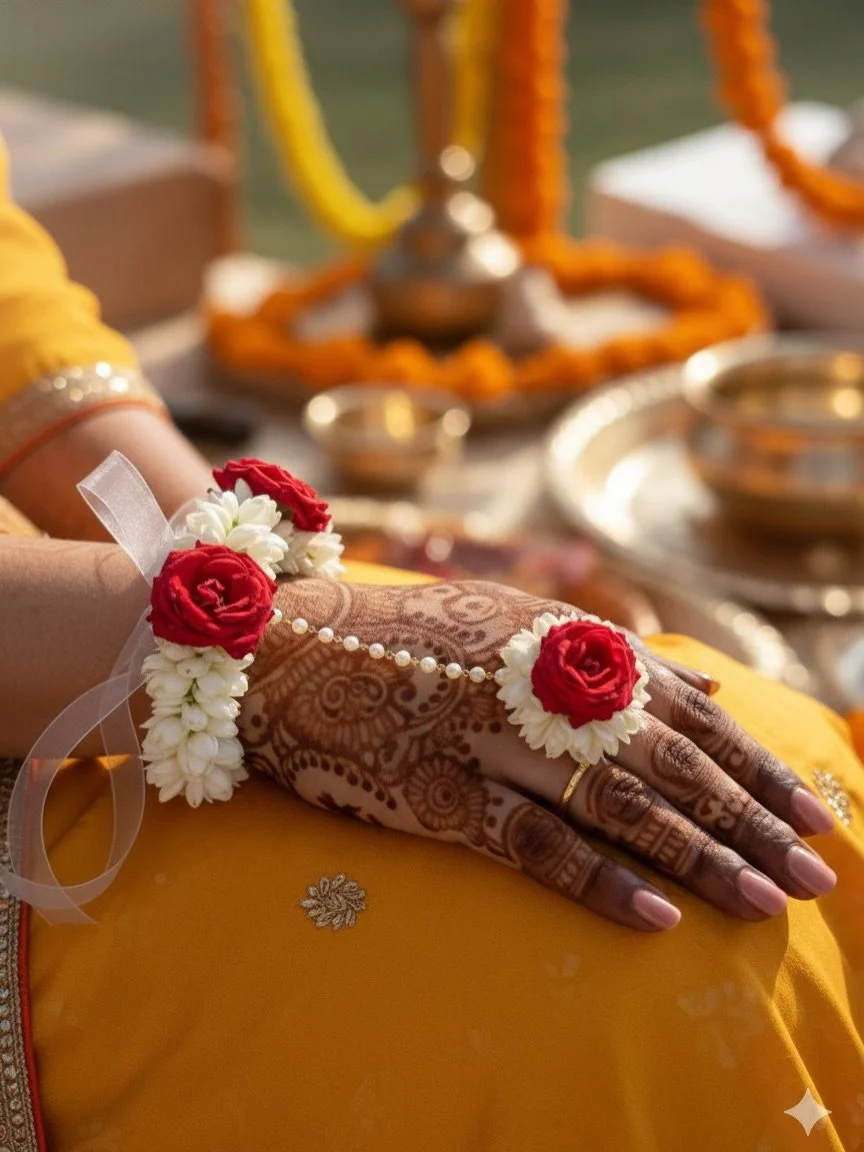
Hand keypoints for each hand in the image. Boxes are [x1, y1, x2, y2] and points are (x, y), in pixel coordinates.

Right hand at [241, 579, 836, 931]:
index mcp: (560, 642)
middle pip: (667, 761)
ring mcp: (488, 738)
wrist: (284, 650)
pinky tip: (656, 915)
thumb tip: (713, 694)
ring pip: (616, 802)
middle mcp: (535, 684)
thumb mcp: (514, 619)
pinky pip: (529, 841)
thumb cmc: (406, 635)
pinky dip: (597, 880)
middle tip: (817, 871)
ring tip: (766, 901)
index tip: (811, 810)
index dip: (753, 765)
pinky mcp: (436, 792)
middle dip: (749, 817)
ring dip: (699, 855)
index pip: (683, 712)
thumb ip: (616, 656)